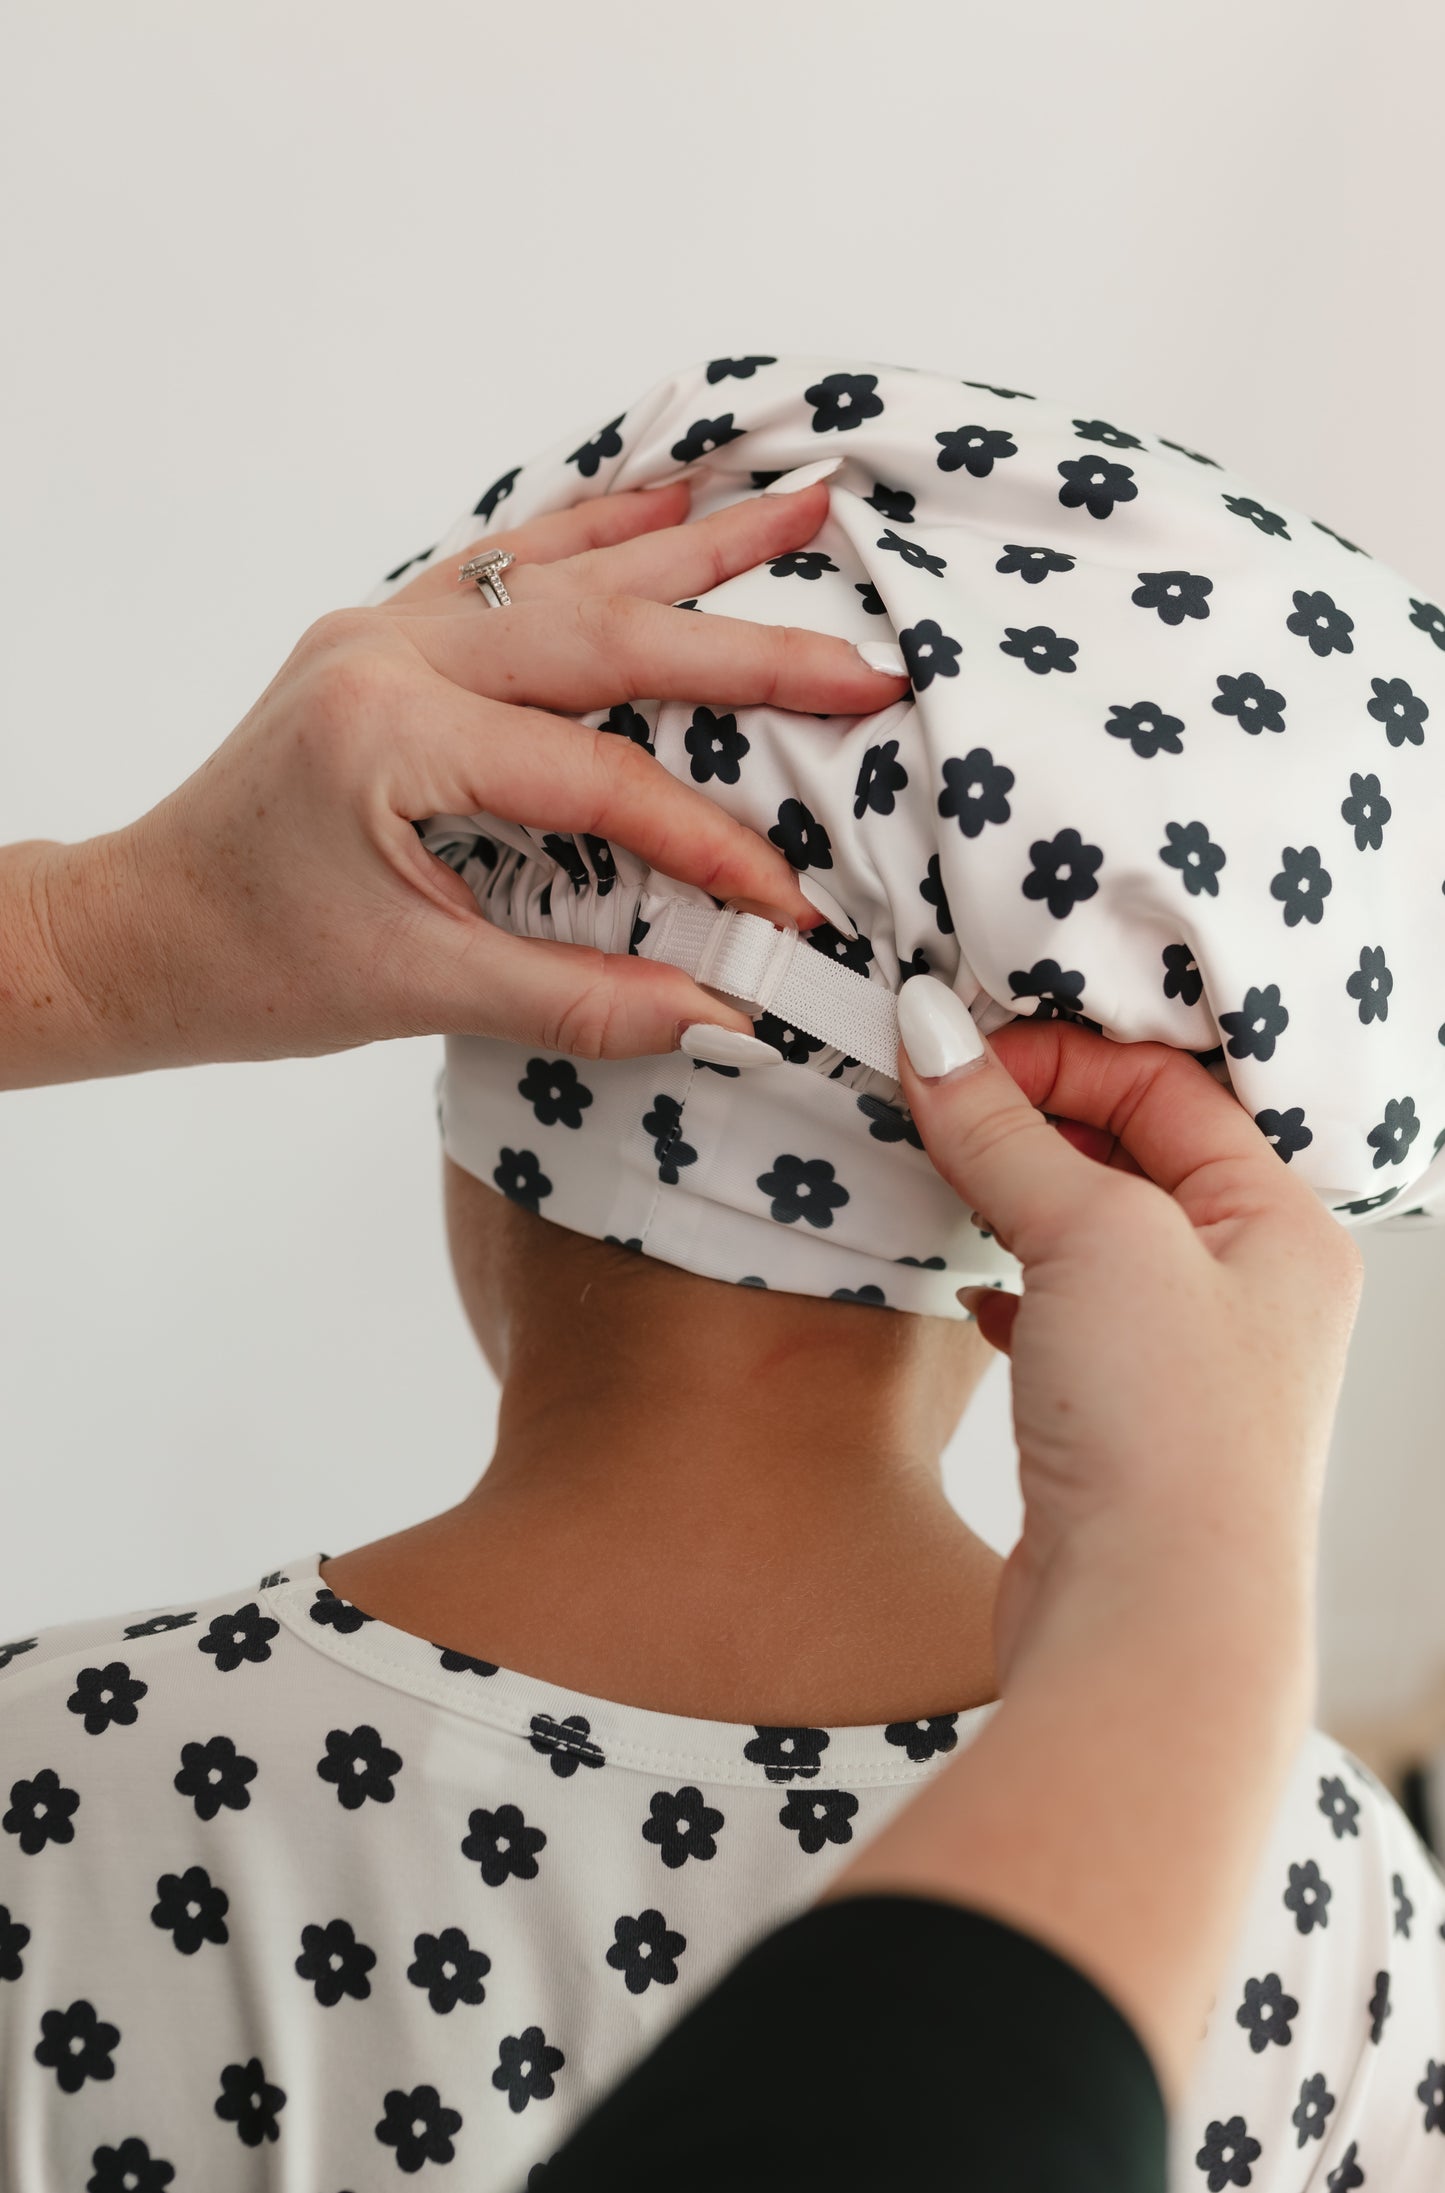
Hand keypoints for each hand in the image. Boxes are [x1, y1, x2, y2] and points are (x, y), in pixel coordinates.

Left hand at [13, 479, 905, 1083]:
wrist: (141, 930)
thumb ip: (579, 1000)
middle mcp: (388, 649)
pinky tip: (667, 496)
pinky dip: (600, 531)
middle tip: (867, 656)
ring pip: (566, 567)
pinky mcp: (387, 634)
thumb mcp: (417, 993)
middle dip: (750, 646)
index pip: (596, 779)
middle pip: (605, 632)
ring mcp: (384, 627)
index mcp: (389, 732)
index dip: (708, 845)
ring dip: (692, 538)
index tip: (789, 909)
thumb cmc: (252, 966)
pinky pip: (510, 562)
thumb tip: (724, 1014)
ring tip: (805, 498)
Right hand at [893, 979, 1364, 1691]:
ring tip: (944, 1177)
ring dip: (1017, 1199)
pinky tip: (976, 1295)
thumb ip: (1004, 1130)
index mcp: (1283, 1223)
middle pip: (1136, 1154)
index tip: (954, 1053)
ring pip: (1095, 1237)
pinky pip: (1068, 1318)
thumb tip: (930, 1029)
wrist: (1154, 1624)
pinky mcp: (1128, 1424)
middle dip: (1032, 1119)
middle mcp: (1254, 1287)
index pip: (1167, 1087)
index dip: (1057, 1057)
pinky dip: (1015, 1288)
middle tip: (935, 1099)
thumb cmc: (1164, 1425)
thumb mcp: (1088, 1237)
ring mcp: (1191, 1361)